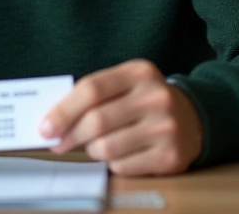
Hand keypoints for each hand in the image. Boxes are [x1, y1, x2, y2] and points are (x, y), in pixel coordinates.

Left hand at [39, 59, 202, 175]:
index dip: (63, 110)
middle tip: (57, 142)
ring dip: (93, 150)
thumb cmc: (146, 101)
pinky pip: (122, 166)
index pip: (92, 89)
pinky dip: (113, 163)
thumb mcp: (127, 84)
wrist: (194, 118)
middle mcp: (156, 97)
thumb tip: (53, 120)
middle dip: (70, 135)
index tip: (44, 126)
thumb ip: (94, 94)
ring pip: (107, 148)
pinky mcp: (170, 156)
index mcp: (140, 72)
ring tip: (97, 145)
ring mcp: (166, 128)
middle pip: (96, 121)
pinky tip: (121, 153)